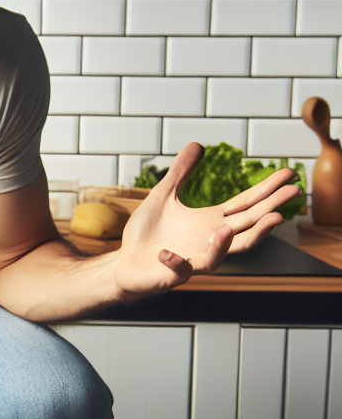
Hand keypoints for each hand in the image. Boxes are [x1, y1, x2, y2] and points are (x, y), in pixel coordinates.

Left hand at [114, 142, 300, 294]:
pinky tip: (166, 252)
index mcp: (211, 222)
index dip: (267, 189)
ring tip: (264, 220)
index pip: (246, 204)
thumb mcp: (162, 196)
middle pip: (248, 225)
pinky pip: (180, 269)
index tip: (289, 173)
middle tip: (294, 192)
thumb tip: (198, 144)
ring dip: (241, 238)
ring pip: (225, 253)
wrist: (124, 263)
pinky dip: (176, 261)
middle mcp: (210, 240)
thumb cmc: (147, 233)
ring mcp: (195, 259)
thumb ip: (180, 173)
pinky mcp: (173, 274)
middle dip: (272, 209)